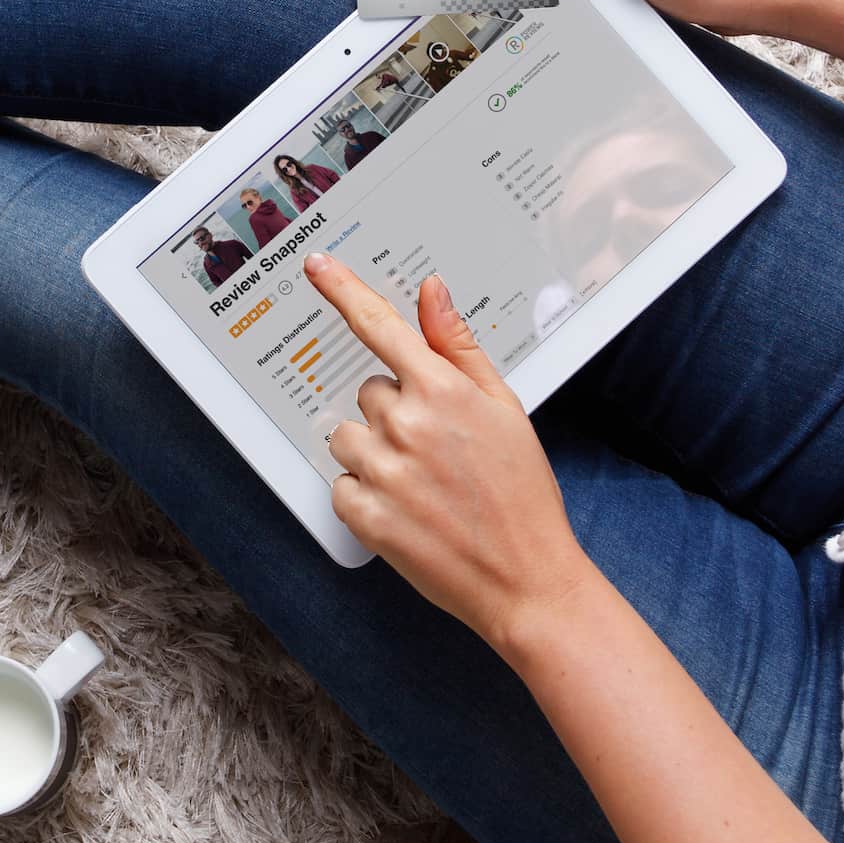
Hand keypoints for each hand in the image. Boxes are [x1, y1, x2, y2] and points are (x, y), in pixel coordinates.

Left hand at [304, 252, 593, 651]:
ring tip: (422, 483)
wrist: (526, 577)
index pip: (379, 327)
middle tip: (437, 450)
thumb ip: (459, 347)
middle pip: (369, 393)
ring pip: (348, 436)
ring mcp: (382, 470)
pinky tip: (407, 510)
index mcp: (442, 390)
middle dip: (395, 413)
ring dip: (373, 453)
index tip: (317, 265)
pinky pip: (341, 484)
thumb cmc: (521, 493)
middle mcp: (407, 423)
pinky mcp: (364, 514)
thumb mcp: (504, 409)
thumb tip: (431, 291)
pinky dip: (364, 496)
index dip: (343, 290)